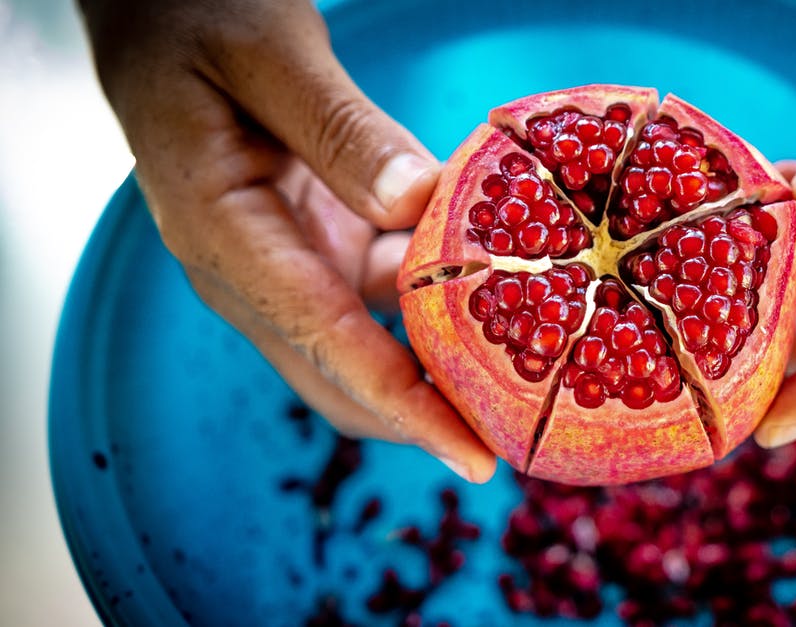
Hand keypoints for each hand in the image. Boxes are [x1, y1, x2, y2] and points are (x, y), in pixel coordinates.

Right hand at [80, 0, 496, 480]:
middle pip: (343, 374)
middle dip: (427, 416)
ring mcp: (284, 263)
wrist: (158, 21)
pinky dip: (439, 297)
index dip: (403, 405)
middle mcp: (249, 270)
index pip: (322, 340)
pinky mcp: (317, 245)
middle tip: (520, 432)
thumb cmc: (197, 23)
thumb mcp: (270, 56)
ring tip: (528, 374)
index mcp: (222, 235)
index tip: (473, 455)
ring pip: (370, 342)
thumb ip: (341, 131)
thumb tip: (421, 201)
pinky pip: (383, 292)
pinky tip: (502, 286)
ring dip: (440, 362)